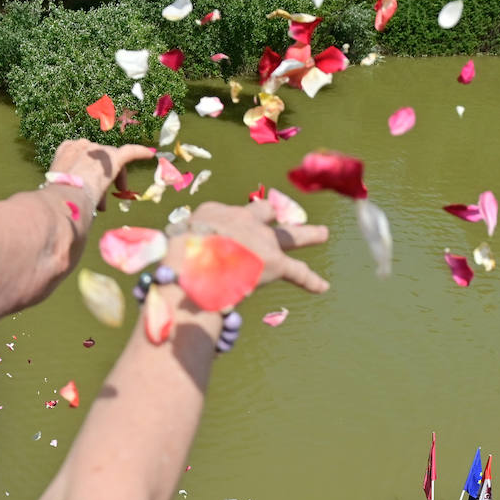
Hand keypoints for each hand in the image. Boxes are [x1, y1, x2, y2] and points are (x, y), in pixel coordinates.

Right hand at [47, 139, 155, 223]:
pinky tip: (150, 155)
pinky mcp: (114, 157)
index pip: (82, 159)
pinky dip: (140, 152)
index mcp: (66, 151)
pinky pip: (130, 152)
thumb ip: (68, 194)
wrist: (65, 197)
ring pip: (111, 162)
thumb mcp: (60, 192)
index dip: (87, 175)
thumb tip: (71, 217)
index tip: (89, 191)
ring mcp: (98, 150)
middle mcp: (82, 146)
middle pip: (97, 162)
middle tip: (102, 202)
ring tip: (117, 196)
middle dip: (99, 179)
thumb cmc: (58, 200)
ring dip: (114, 179)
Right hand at [172, 199, 330, 294]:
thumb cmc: (178, 256)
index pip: (226, 218)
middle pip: (265, 212)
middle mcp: (244, 220)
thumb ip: (186, 252)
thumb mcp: (176, 246)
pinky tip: (323, 287)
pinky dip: (311, 281)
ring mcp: (262, 240)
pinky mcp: (275, 262)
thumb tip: (182, 273)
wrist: (197, 259)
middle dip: (275, 215)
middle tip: (284, 215)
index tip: (225, 236)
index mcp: (216, 214)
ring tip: (323, 234)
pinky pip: (298, 272)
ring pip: (290, 235)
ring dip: (308, 234)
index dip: (228, 227)